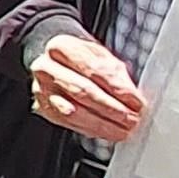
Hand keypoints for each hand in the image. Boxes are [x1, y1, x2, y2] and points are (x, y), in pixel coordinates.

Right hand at [31, 31, 148, 146]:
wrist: (59, 64)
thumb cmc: (83, 59)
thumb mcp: (102, 58)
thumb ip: (116, 75)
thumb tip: (132, 97)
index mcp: (62, 47)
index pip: (93, 69)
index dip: (117, 88)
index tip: (136, 101)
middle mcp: (46, 67)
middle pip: (83, 91)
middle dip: (111, 108)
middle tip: (132, 118)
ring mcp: (42, 89)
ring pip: (74, 111)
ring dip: (103, 123)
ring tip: (123, 129)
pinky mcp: (44, 108)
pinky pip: (69, 124)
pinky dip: (91, 129)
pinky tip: (107, 131)